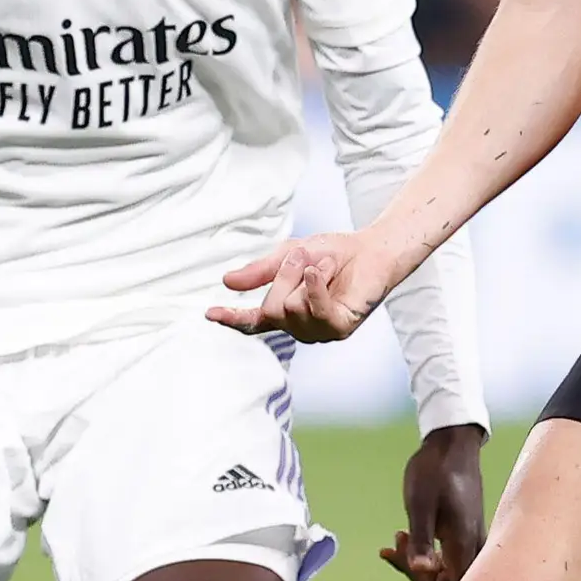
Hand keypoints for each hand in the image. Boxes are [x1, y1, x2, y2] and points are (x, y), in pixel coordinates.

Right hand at [211, 231, 390, 342]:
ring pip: (291, 309)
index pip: (253, 321)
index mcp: (285, 310)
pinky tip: (323, 272)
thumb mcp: (289, 255)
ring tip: (325, 265)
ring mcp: (319, 331)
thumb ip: (261, 272)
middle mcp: (299, 326)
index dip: (231, 319)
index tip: (209, 313)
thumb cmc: (333, 254)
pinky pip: (315, 311)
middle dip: (284, 276)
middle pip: (270, 309)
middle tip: (304, 256)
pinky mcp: (339, 328)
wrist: (372, 249)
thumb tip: (226, 282)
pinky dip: (315, 287)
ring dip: (305, 275)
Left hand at [382, 422, 488, 580]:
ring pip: (445, 569)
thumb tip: (421, 570)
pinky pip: (444, 554)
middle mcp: (471, 545)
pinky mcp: (461, 532)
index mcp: (463, 543)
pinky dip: (421, 551)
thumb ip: (421, 539)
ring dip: (417, 564)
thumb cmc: (435, 469)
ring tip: (393, 542)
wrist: (452, 442)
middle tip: (393, 551)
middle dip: (418, 579)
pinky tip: (400, 540)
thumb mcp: (420, 503)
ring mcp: (469, 539)